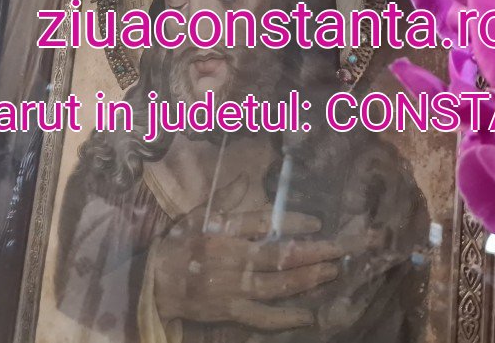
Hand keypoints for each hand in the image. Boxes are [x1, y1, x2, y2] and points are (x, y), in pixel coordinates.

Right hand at [152, 174, 342, 329]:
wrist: (153, 284)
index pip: (262, 224)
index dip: (291, 222)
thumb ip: (224, 198)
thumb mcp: (196, 216)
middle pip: (279, 256)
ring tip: (332, 271)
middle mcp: (230, 260)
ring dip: (307, 279)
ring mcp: (232, 289)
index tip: (317, 222)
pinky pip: (262, 317)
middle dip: (313, 252)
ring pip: (277, 286)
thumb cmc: (176, 246)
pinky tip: (308, 316)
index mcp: (222, 232)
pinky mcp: (231, 312)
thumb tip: (245, 177)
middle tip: (342, 247)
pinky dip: (285, 318)